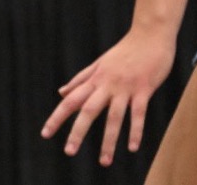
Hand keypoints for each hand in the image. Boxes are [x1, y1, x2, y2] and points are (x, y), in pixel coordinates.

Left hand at [42, 28, 176, 163]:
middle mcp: (107, 84)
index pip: (71, 100)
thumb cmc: (126, 50)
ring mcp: (125, 87)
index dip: (57, 117)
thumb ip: (80, 79)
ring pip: (113, 116)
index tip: (45, 134)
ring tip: (104, 161)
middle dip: (77, 132)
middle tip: (69, 152)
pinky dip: (135, 131)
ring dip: (108, 140)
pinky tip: (132, 147)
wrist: (151, 33)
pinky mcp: (144, 88)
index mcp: (95, 79)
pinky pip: (138, 113)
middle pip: (88, 110)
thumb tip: (60, 92)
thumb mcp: (100, 63)